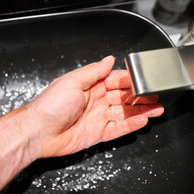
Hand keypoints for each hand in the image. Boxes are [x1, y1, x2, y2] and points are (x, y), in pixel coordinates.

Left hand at [19, 56, 163, 157]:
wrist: (37, 131)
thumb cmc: (49, 105)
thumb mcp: (72, 81)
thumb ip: (94, 71)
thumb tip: (109, 59)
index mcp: (89, 86)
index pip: (114, 80)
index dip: (129, 80)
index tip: (143, 79)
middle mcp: (94, 101)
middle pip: (122, 97)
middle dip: (139, 96)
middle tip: (155, 94)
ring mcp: (96, 118)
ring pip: (124, 113)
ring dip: (141, 111)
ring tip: (157, 108)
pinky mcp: (96, 134)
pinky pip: (118, 129)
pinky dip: (131, 125)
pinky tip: (143, 120)